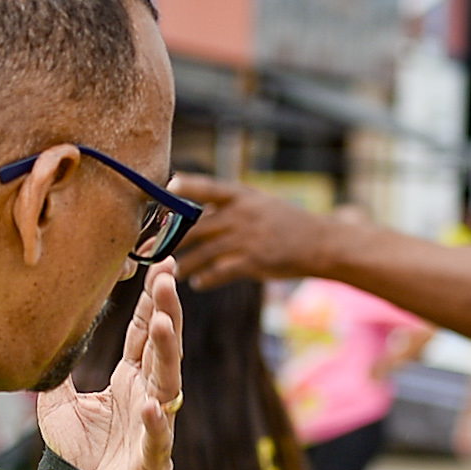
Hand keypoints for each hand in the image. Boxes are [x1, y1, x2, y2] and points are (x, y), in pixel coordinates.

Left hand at [37, 259, 181, 469]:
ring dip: (166, 352)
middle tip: (168, 276)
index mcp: (129, 381)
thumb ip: (57, 373)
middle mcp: (149, 396)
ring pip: (167, 382)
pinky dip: (157, 423)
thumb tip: (46, 338)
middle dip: (167, 311)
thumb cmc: (81, 456)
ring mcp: (155, 425)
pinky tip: (153, 406)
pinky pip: (158, 438)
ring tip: (162, 321)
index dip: (152, 302)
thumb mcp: (56, 406)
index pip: (143, 335)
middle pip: (162, 348)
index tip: (160, 268)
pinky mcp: (152, 459)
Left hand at [173, 175, 333, 289]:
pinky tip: (197, 283)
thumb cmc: (287, 222)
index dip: (187, 186)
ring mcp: (248, 238)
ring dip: (184, 264)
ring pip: (204, 252)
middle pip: (196, 225)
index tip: (168, 186)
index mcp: (242, 195)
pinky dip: (205, 278)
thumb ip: (230, 205)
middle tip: (149, 248)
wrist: (321, 243)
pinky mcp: (254, 261)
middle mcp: (242, 214)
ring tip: (172, 272)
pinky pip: (221, 271)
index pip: (209, 188)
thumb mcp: (260, 203)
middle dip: (171, 238)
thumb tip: (195, 207)